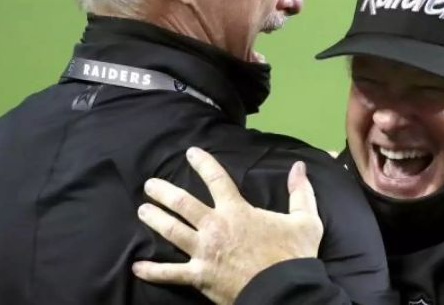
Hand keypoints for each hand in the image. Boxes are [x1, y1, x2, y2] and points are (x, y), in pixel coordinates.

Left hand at [132, 147, 323, 304]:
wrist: (285, 291)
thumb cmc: (294, 255)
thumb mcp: (305, 220)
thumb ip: (301, 192)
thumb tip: (299, 167)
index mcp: (238, 211)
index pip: (216, 179)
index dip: (203, 163)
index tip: (191, 153)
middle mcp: (215, 227)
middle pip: (182, 204)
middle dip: (164, 192)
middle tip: (150, 185)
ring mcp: (204, 252)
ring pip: (172, 231)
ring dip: (155, 220)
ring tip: (143, 211)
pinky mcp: (200, 277)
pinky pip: (171, 273)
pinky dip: (153, 271)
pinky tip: (137, 267)